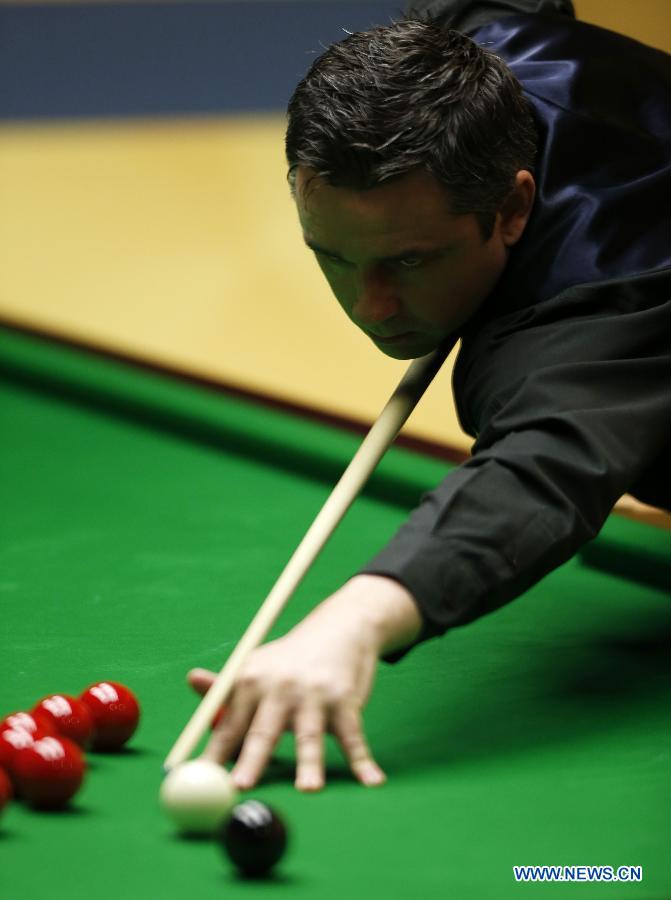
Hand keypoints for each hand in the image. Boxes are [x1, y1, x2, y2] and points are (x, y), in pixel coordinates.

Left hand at [188, 574, 421, 791]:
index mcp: (250, 681)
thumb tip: (191, 681)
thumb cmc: (290, 660)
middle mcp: (280, 687)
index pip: (228, 724)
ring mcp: (315, 695)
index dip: (213, 755)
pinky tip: (372, 781)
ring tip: (308, 789)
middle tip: (242, 786)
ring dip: (310, 763)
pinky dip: (363, 761)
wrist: (341, 628)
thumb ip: (225, 687)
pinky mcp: (347, 701)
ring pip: (310, 736)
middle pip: (264, 730)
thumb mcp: (256, 667)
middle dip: (253, 759)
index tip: (196, 780)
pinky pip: (354, 737)